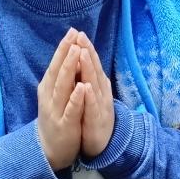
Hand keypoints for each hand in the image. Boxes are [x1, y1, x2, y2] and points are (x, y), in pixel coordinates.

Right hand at [37, 28, 85, 170]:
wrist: (49, 149)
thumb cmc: (55, 118)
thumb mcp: (55, 96)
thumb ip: (60, 78)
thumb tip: (68, 55)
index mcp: (48, 88)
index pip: (55, 64)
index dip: (63, 48)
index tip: (72, 31)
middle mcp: (49, 96)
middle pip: (57, 71)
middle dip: (66, 53)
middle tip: (74, 36)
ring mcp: (56, 110)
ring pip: (63, 87)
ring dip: (70, 69)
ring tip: (77, 52)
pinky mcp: (65, 124)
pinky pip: (71, 109)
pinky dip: (76, 98)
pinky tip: (82, 87)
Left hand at [77, 31, 114, 158]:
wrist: (101, 145)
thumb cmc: (93, 118)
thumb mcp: (91, 96)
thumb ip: (89, 80)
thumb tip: (84, 62)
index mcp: (97, 87)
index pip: (91, 64)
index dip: (86, 48)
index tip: (77, 33)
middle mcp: (101, 93)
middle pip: (94, 69)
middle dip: (87, 52)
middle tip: (81, 36)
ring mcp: (100, 106)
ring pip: (94, 85)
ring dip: (89, 69)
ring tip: (83, 53)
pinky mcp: (97, 121)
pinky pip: (93, 107)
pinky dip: (89, 97)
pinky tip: (86, 87)